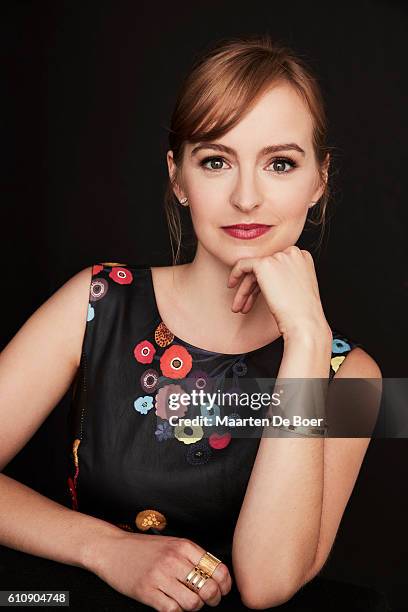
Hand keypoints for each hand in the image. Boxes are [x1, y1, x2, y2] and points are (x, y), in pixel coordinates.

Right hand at [88, 530, 231, 610]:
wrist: (111, 548)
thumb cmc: (142, 548)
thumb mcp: (171, 543)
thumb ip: (191, 556)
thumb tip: (215, 574)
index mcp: (183, 546)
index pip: (217, 568)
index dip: (225, 584)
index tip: (223, 589)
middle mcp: (174, 559)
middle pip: (208, 588)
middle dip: (213, 599)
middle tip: (209, 600)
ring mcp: (161, 576)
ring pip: (193, 603)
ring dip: (194, 607)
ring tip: (188, 602)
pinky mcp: (147, 591)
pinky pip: (172, 610)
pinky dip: (176, 610)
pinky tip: (172, 603)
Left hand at [227, 246, 330, 340]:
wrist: (304, 321)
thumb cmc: (302, 312)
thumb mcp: (298, 287)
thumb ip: (286, 277)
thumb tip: (268, 279)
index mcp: (302, 257)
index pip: (277, 266)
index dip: (266, 281)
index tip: (259, 295)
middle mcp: (291, 253)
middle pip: (265, 268)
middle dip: (253, 287)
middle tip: (245, 302)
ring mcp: (278, 257)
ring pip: (253, 270)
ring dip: (245, 289)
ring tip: (239, 307)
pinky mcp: (264, 264)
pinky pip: (242, 265)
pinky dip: (235, 274)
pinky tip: (232, 286)